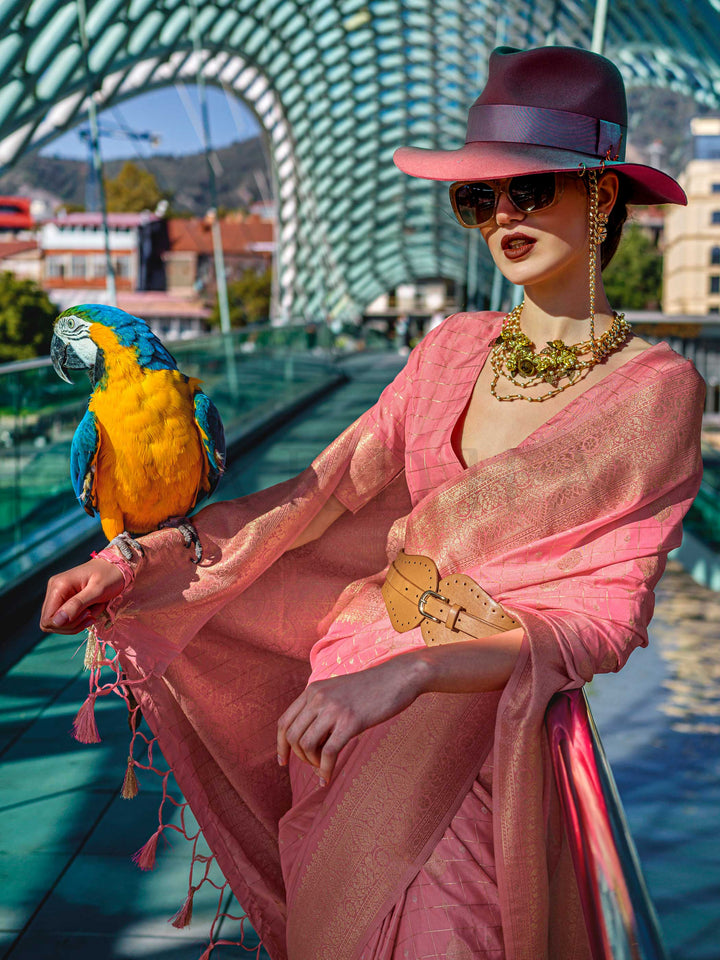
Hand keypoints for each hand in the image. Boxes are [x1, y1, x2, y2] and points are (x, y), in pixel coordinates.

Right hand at [40, 558, 124, 633]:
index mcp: (58, 586)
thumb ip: (76, 605)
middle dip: (74, 624)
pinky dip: (81, 619)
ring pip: (60, 623)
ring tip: (95, 609)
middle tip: (92, 614)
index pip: (48, 619)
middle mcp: (54, 590)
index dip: (65, 625)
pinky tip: (92, 610)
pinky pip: (67, 618)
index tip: (87, 615)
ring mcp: (58, 595)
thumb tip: (57, 621)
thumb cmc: (110, 576)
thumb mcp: (97, 591)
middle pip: (52, 623)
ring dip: (79, 621)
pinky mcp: (65, 599)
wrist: (116, 566)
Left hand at [277, 652, 428, 785]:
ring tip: (322, 767)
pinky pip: (328, 753)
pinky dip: (325, 770)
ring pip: (307, 745)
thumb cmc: (371, 688)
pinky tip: (327, 779)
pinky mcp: (351, 722)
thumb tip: (309, 738)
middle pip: (292, 736)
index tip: (283, 761)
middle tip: (313, 764)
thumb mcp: (338, 691)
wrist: (398, 677)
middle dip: (299, 757)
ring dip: (312, 763)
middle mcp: (318, 697)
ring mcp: (334, 709)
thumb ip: (321, 707)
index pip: (284, 721)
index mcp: (313, 690)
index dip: (280, 745)